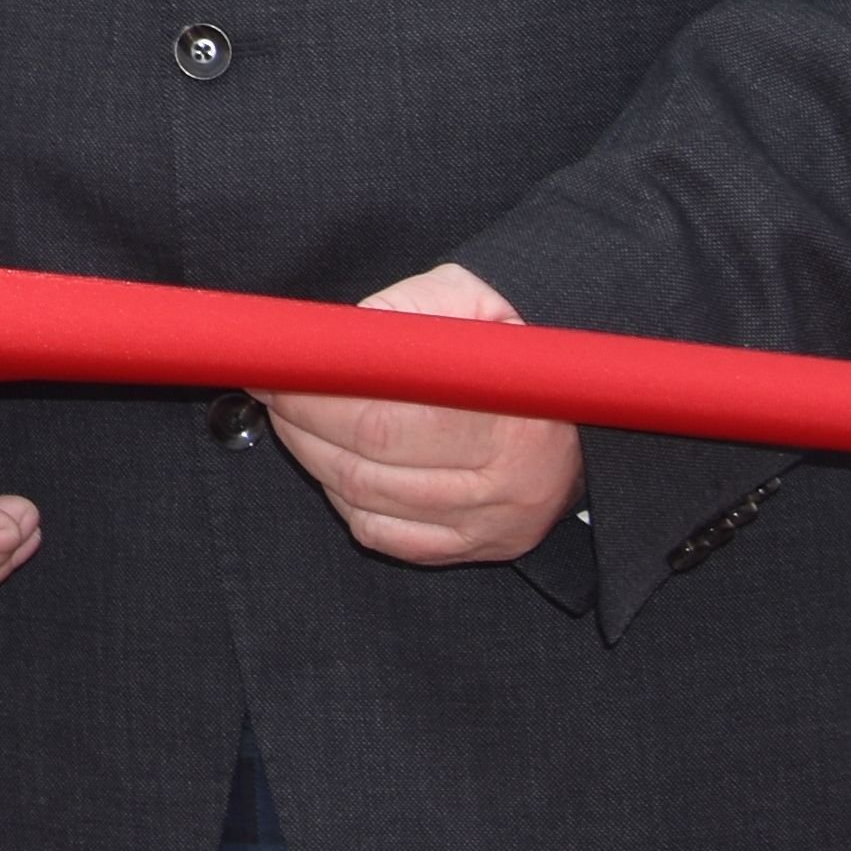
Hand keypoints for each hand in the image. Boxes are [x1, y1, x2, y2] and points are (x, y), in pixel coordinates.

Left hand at [260, 262, 580, 562]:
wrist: (576, 406)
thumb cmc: (507, 344)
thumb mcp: (468, 302)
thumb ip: (399, 312)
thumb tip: (328, 339)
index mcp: (508, 412)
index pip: (385, 416)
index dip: (317, 395)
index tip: (278, 369)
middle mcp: (505, 479)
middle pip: (369, 462)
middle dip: (302, 423)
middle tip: (274, 390)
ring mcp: (490, 521)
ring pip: (367, 500)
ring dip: (311, 458)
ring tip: (292, 419)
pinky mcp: (474, 547)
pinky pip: (383, 535)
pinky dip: (344, 500)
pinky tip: (335, 464)